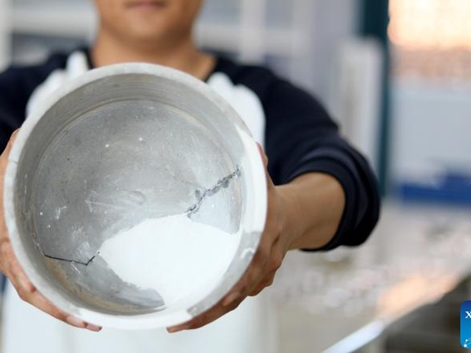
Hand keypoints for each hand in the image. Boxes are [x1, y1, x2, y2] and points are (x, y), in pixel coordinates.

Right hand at [0, 131, 101, 331]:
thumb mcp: (5, 163)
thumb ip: (20, 148)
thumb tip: (35, 124)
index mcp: (2, 226)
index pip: (11, 249)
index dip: (22, 265)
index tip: (34, 278)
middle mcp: (8, 252)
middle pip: (27, 284)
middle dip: (52, 301)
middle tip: (81, 313)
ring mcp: (15, 266)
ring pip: (36, 296)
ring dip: (61, 312)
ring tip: (91, 321)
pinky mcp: (24, 271)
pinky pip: (41, 295)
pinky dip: (60, 307)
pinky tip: (85, 315)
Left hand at [167, 144, 300, 332]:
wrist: (293, 217)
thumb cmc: (271, 199)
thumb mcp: (263, 182)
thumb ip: (255, 164)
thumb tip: (251, 146)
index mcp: (265, 237)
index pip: (251, 264)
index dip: (234, 281)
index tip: (216, 293)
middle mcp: (263, 262)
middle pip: (238, 291)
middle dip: (211, 308)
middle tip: (183, 318)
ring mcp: (257, 277)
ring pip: (232, 302)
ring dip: (206, 316)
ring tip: (178, 324)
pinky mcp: (248, 284)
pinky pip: (230, 302)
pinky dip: (210, 313)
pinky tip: (187, 320)